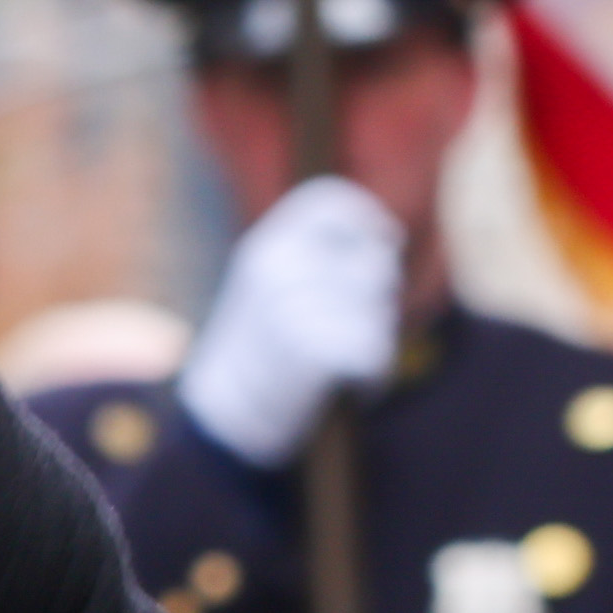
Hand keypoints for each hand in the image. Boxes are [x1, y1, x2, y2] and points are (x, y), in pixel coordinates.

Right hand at [179, 183, 413, 471]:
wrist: (226, 412)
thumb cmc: (261, 346)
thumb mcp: (271, 282)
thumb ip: (316, 254)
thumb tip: (385, 240)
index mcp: (267, 245)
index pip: (330, 200)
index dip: (369, 216)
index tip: (387, 240)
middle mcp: (279, 268)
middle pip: (375, 260)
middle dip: (381, 294)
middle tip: (352, 326)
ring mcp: (294, 307)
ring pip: (382, 309)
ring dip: (377, 337)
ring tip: (343, 356)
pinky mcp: (314, 350)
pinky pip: (378, 350)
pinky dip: (375, 374)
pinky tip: (349, 383)